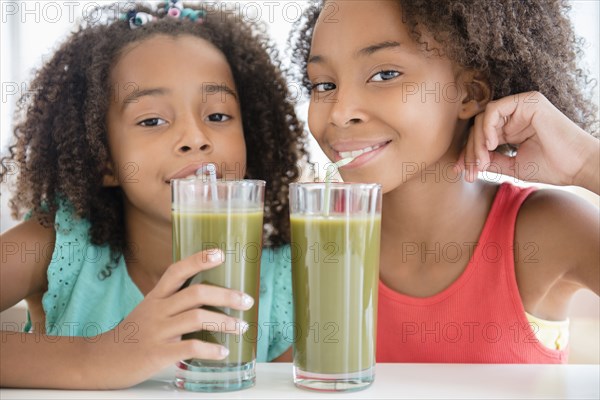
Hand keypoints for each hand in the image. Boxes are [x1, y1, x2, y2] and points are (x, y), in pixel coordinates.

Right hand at [91, 249, 253, 388]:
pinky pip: (189, 349)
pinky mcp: (157, 354)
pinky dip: (210, 350)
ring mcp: (157, 331)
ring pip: (196, 319)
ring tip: (242, 327)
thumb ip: (173, 301)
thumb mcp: (149, 310)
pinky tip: (223, 352)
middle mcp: (157, 310)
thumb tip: (210, 295)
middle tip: (247, 300)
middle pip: (195, 294)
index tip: (220, 253)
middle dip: (226, 295)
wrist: (101, 361)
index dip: (199, 259)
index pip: (177, 270)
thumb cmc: (133, 334)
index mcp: (156, 297)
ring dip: (225, 322)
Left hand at [456, 91, 598, 192]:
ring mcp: (521, 106)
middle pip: (478, 128)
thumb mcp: (512, 165)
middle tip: (470, 172)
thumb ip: (490, 160)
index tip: (461, 172)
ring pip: (482, 119)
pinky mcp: (528, 101)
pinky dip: (487, 127)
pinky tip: (492, 145)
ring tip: (482, 161)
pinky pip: (494, 109)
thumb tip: (466, 163)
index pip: (480, 136)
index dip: (467, 154)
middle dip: (470, 151)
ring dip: (477, 142)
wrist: (578, 167)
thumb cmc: (551, 167)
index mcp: (511, 128)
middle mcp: (515, 115)